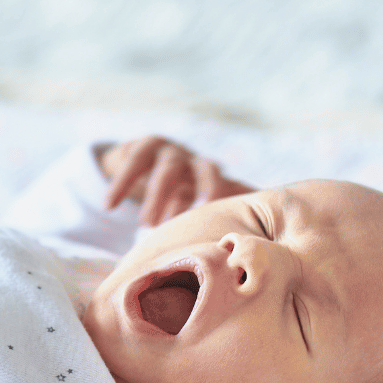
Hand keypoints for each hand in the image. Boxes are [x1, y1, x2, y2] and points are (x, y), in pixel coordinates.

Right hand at [97, 136, 252, 225]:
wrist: (145, 159)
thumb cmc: (181, 187)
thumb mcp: (201, 198)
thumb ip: (228, 208)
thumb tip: (273, 236)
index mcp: (212, 175)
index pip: (227, 184)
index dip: (227, 198)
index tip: (224, 221)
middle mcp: (193, 159)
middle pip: (201, 171)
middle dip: (197, 193)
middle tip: (190, 222)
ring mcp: (167, 150)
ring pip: (165, 169)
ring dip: (156, 197)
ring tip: (146, 225)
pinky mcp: (140, 147)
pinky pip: (131, 163)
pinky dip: (121, 184)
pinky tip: (109, 205)